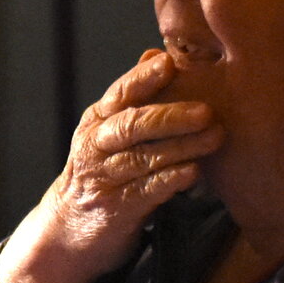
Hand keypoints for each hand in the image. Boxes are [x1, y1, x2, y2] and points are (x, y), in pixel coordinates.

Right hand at [19, 49, 220, 282]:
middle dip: (170, 116)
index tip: (169, 63)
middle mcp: (96, 146)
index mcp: (98, 121)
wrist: (69, 229)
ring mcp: (103, 178)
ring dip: (181, 147)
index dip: (142, 78)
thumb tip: (156, 53)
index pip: (120, 94)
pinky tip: (193, 173)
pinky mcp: (115, 209)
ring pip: (142, 158)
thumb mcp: (110, 131)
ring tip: (214, 138)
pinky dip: (169, 181)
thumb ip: (135, 98)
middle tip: (207, 111)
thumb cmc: (103, 171)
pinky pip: (144, 192)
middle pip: (131, 125)